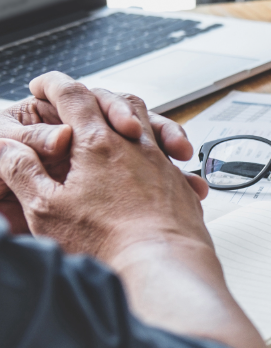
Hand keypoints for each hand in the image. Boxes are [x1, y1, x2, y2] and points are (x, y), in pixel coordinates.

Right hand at [0, 87, 195, 233]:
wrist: (162, 265)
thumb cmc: (105, 241)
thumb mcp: (47, 209)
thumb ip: (25, 171)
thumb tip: (8, 146)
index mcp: (98, 143)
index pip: (73, 96)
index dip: (54, 85)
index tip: (42, 83)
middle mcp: (136, 143)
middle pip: (118, 101)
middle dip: (96, 96)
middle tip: (80, 102)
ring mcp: (161, 160)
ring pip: (149, 121)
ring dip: (132, 117)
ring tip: (122, 124)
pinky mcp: (177, 180)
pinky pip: (169, 151)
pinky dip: (159, 145)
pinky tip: (156, 161)